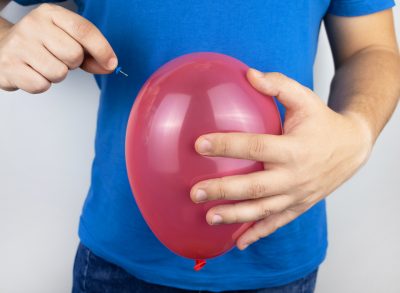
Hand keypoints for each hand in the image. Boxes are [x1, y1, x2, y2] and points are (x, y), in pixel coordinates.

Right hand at [0, 4, 116, 92]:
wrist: (2, 49)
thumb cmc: (41, 45)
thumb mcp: (66, 38)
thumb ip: (91, 52)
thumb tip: (109, 66)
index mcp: (51, 13)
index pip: (84, 30)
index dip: (102, 49)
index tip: (111, 64)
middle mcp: (33, 25)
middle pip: (74, 55)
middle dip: (73, 63)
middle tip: (59, 58)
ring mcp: (19, 45)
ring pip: (59, 73)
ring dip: (57, 75)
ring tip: (44, 65)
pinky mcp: (9, 66)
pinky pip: (42, 85)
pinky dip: (41, 84)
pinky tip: (33, 73)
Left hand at [190, 69, 372, 249]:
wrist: (352, 148)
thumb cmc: (323, 122)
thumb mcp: (305, 99)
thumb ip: (279, 85)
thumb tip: (249, 74)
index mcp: (293, 148)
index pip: (254, 147)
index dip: (226, 146)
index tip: (199, 145)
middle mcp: (294, 176)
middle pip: (254, 186)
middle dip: (223, 190)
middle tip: (195, 192)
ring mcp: (297, 195)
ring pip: (262, 210)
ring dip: (235, 216)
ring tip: (209, 218)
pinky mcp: (299, 206)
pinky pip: (277, 223)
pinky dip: (258, 233)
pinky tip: (239, 243)